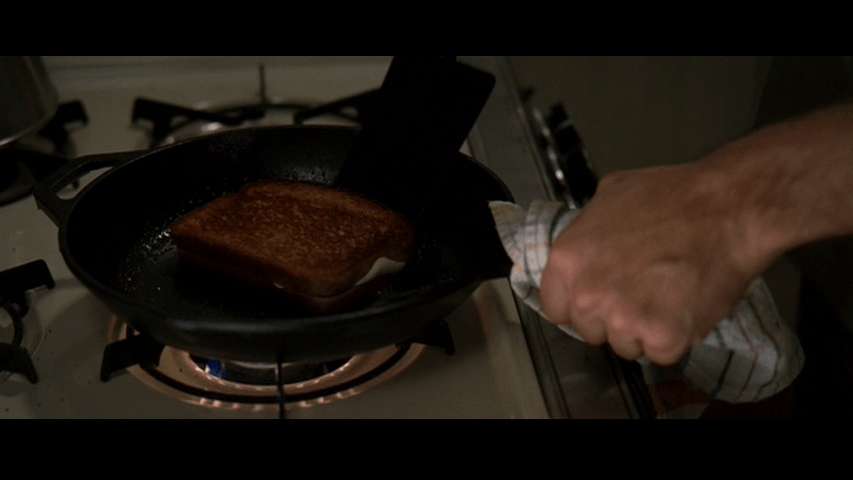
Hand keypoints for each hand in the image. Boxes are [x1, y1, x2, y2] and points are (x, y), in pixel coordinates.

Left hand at [539, 163, 756, 364]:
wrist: (727, 209)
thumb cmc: (675, 196)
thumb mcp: (610, 195)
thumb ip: (587, 228)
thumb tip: (585, 240)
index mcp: (567, 259)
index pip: (554, 307)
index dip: (578, 304)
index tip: (596, 300)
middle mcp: (588, 293)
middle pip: (589, 330)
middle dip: (611, 318)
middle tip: (641, 292)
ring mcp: (623, 319)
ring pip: (625, 345)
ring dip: (643, 330)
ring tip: (668, 294)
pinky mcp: (661, 337)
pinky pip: (660, 353)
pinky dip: (675, 338)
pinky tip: (684, 306)